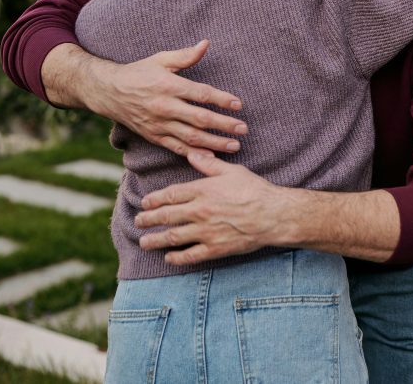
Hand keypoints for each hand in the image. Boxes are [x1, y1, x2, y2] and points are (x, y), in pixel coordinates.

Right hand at [85, 40, 246, 158]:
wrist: (109, 92)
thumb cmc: (139, 72)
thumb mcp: (161, 59)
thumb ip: (185, 55)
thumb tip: (206, 43)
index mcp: (168, 86)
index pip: (201, 94)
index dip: (222, 100)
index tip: (238, 105)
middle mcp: (164, 107)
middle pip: (200, 118)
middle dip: (224, 124)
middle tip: (244, 128)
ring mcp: (159, 124)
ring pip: (191, 137)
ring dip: (215, 143)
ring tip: (235, 145)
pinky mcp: (154, 136)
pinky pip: (177, 148)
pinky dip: (194, 154)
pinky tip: (211, 157)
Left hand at [136, 153, 289, 264]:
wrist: (274, 215)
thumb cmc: (255, 190)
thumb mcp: (232, 171)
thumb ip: (209, 164)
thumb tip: (192, 154)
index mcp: (203, 191)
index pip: (170, 195)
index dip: (154, 199)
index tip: (145, 202)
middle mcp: (200, 211)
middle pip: (166, 216)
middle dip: (148, 219)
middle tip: (138, 221)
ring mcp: (206, 232)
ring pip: (173, 237)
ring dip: (155, 240)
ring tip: (144, 242)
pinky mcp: (215, 248)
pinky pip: (190, 255)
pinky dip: (176, 258)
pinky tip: (169, 257)